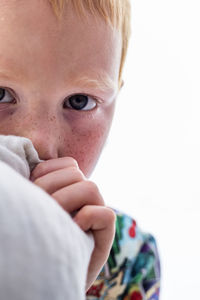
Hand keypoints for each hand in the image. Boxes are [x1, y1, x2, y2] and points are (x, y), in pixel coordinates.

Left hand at [30, 157, 115, 289]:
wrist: (51, 270)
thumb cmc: (42, 235)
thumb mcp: (40, 205)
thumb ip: (44, 186)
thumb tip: (36, 165)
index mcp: (73, 187)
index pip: (68, 163)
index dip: (47, 171)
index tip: (32, 188)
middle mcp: (88, 197)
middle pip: (77, 174)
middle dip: (51, 187)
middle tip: (39, 207)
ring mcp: (98, 212)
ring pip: (91, 188)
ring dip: (66, 200)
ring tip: (53, 218)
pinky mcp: (106, 233)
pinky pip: (105, 215)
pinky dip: (87, 217)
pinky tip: (73, 228)